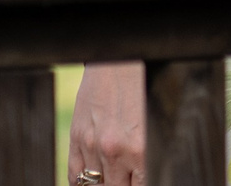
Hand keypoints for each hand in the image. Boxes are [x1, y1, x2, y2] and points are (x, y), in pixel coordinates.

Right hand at [67, 61, 145, 185]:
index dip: (143, 184)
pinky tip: (92, 180)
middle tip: (129, 176)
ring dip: (105, 183)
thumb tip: (146, 174)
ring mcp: (92, 146)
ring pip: (95, 185)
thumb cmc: (146, 86)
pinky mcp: (75, 138)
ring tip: (114, 176)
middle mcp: (115, 151)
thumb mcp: (155, 123)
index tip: (142, 179)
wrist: (120, 58)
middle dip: (125, 184)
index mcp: (141, 148)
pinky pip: (74, 176)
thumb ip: (148, 154)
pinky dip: (83, 183)